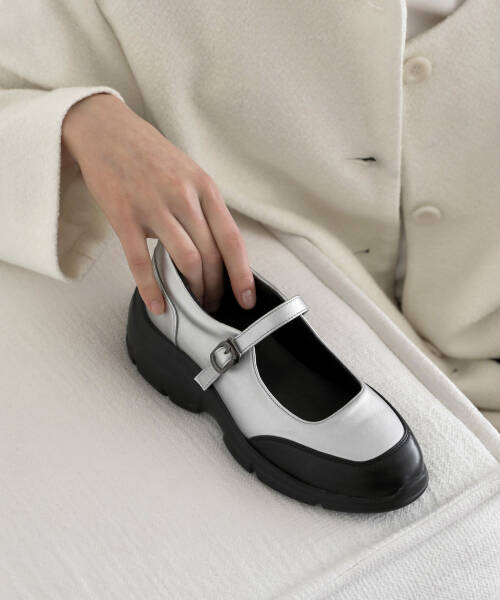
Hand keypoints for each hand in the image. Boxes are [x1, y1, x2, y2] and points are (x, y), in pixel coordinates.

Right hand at [61, 92, 255, 314]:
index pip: (231, 239)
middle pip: (210, 255)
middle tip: (213, 303)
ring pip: (185, 260)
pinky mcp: (124, 217)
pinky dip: (152, 289)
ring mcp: (153, 207)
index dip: (242, 274)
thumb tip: (214, 248)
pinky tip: (159, 306)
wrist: (105, 129)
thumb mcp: (188, 172)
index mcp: (204, 187)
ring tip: (193, 304)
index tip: (246, 298)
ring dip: (193, 290)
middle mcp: (183, 197)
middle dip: (215, 288)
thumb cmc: (149, 153)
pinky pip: (142, 262)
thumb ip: (203, 207)